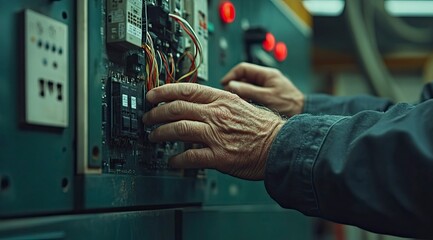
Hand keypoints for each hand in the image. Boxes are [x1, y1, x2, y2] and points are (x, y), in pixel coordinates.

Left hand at [142, 83, 284, 179]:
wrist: (280, 146)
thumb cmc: (264, 128)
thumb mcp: (241, 105)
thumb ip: (219, 104)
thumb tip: (199, 107)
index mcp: (222, 99)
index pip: (186, 89)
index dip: (164, 91)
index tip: (152, 95)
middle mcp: (216, 114)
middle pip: (176, 108)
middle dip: (156, 113)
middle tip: (148, 118)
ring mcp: (216, 135)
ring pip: (178, 129)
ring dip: (160, 133)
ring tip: (153, 137)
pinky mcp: (219, 156)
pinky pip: (190, 157)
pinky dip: (177, 159)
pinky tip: (172, 161)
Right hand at [221, 62, 304, 116]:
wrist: (303, 113)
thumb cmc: (290, 105)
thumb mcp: (266, 97)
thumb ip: (248, 90)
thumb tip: (231, 85)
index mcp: (267, 74)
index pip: (243, 68)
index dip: (231, 75)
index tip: (223, 84)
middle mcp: (266, 78)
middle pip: (244, 77)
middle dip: (234, 85)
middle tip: (228, 95)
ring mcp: (267, 87)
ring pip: (247, 87)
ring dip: (240, 93)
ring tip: (236, 102)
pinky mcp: (268, 96)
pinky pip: (253, 94)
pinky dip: (247, 99)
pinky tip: (244, 107)